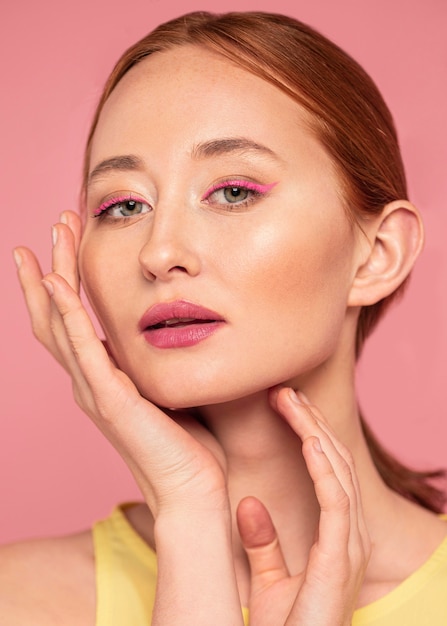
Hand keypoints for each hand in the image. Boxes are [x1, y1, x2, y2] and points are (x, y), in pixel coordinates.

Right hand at [14, 211, 227, 516]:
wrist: (194, 491)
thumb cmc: (188, 447)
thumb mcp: (168, 391)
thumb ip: (156, 364)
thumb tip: (170, 332)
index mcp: (104, 379)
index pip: (73, 321)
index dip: (66, 282)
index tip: (70, 242)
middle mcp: (91, 382)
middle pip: (56, 315)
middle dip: (53, 267)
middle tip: (57, 224)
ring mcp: (95, 391)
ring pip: (60, 324)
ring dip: (52, 277)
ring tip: (50, 237)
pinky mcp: (110, 400)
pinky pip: (81, 348)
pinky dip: (65, 313)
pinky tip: (55, 282)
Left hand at [237, 387, 370, 625]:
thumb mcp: (268, 578)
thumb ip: (261, 542)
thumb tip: (247, 505)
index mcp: (335, 533)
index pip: (326, 469)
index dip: (308, 433)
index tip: (283, 404)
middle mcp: (348, 532)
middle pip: (334, 461)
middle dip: (311, 422)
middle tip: (285, 390)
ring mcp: (348, 544)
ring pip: (337, 471)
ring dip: (314, 432)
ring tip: (292, 401)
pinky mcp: (340, 558)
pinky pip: (335, 501)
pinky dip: (323, 468)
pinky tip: (308, 440)